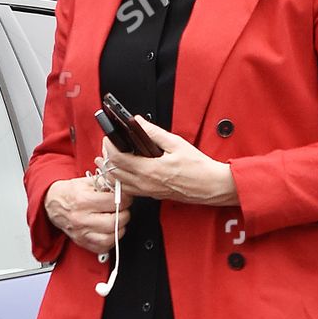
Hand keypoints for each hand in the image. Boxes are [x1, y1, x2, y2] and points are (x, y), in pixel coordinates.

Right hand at [43, 177, 133, 256]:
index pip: (114, 202)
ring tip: (116, 220)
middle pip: (114, 222)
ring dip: (119, 229)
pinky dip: (110, 240)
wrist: (53, 205)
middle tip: (122, 210)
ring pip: (111, 238)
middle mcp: (82, 218)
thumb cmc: (71, 193)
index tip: (125, 198)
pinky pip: (103, 247)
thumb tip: (122, 186)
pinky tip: (109, 231)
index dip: (125, 199)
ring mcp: (82, 233)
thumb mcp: (86, 182)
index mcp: (83, 200)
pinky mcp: (82, 242)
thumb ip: (105, 183)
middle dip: (124, 215)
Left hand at [95, 118, 237, 205]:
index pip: (117, 159)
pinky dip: (121, 180)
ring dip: (112, 170)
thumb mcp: (176, 143)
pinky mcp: (151, 196)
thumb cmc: (197, 167)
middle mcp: (145, 184)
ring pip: (118, 184)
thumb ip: (154, 133)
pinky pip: (128, 190)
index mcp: (150, 170)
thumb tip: (139, 122)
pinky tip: (125, 170)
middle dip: (107, 157)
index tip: (108, 137)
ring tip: (113, 157)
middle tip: (109, 145)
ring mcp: (147, 192)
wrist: (210, 186)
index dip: (108, 146)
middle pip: (113, 172)